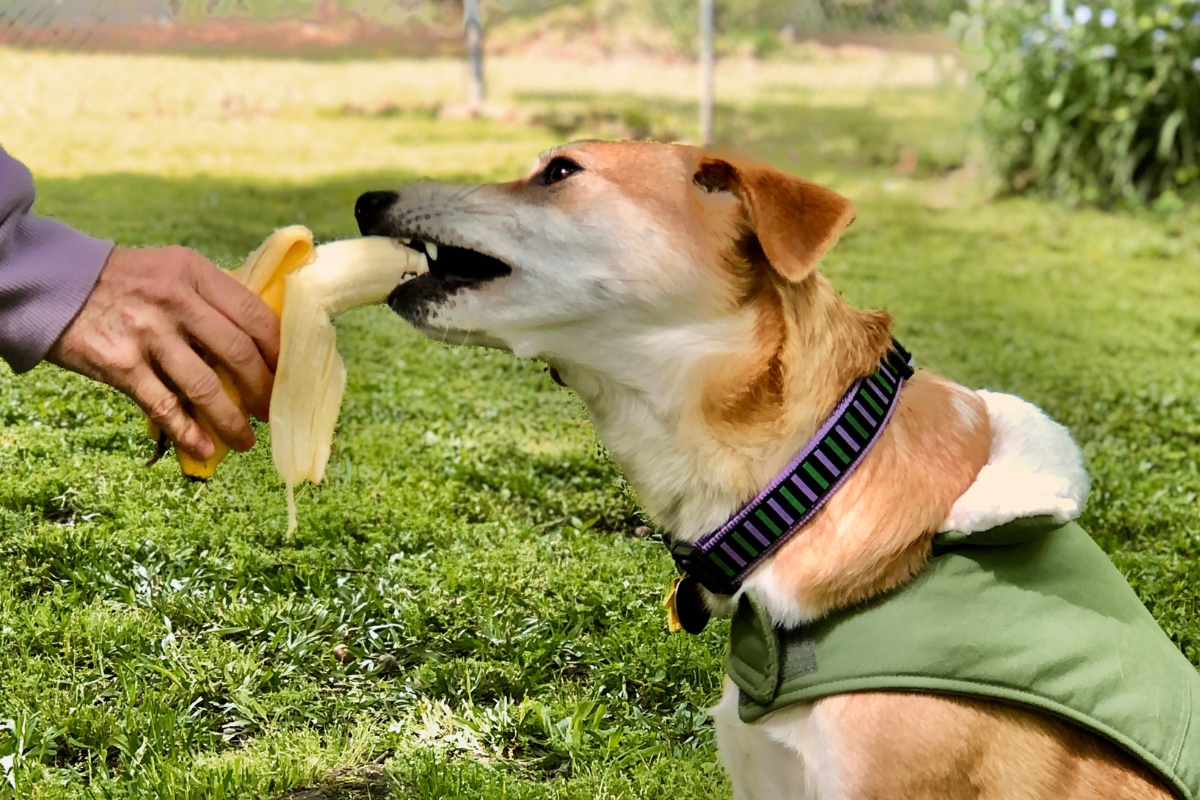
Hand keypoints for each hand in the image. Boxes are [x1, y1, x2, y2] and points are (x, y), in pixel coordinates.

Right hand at [48, 246, 279, 460]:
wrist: (56, 286)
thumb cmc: (127, 282)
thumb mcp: (173, 271)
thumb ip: (212, 299)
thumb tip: (259, 344)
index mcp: (195, 273)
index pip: (254, 315)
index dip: (279, 351)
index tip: (289, 375)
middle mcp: (175, 300)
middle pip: (238, 353)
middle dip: (262, 389)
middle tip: (272, 410)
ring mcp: (148, 333)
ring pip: (206, 387)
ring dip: (232, 420)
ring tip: (246, 440)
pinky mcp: (121, 365)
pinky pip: (164, 407)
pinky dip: (188, 433)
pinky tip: (205, 448)